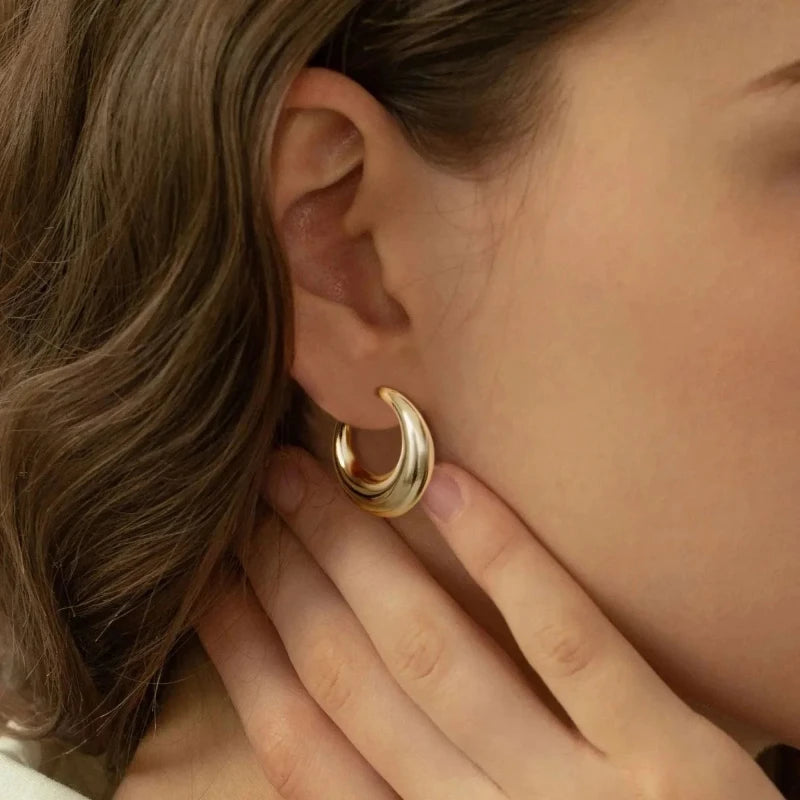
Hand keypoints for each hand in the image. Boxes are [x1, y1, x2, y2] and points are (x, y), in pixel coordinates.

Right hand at [196, 445, 780, 799]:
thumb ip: (409, 786)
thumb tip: (319, 690)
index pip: (301, 747)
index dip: (244, 654)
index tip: (209, 577)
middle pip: (353, 681)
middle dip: (287, 577)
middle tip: (252, 492)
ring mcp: (577, 799)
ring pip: (436, 657)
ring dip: (361, 556)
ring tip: (313, 476)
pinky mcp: (672, 767)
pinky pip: (570, 647)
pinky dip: (503, 562)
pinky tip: (450, 489)